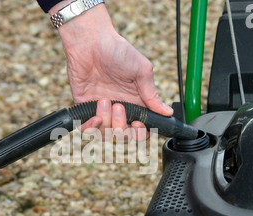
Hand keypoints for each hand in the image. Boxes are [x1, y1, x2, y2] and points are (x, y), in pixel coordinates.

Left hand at [52, 2, 172, 140]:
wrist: (91, 42)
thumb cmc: (117, 51)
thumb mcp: (141, 71)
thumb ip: (152, 95)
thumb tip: (168, 112)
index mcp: (136, 103)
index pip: (141, 129)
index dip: (140, 132)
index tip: (138, 123)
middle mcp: (120, 109)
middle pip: (124, 136)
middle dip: (123, 129)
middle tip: (120, 107)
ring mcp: (102, 110)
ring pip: (106, 135)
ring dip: (107, 122)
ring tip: (104, 100)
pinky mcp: (84, 108)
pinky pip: (88, 129)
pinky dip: (92, 128)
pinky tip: (96, 116)